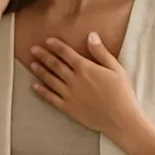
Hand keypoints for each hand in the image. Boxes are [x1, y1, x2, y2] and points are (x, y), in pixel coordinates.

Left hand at [27, 33, 142, 136]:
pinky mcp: (67, 107)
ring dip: (40, 70)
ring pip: (50, 79)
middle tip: (33, 49)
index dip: (56, 46)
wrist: (120, 119)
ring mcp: (68, 94)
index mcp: (85, 68)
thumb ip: (101, 52)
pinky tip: (34, 86)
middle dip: (43, 55)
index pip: (66, 53)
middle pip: (55, 64)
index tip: (47, 41)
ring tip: (32, 64)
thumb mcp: (116, 68)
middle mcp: (73, 80)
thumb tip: (91, 35)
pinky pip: (51, 97)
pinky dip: (41, 91)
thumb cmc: (122, 92)